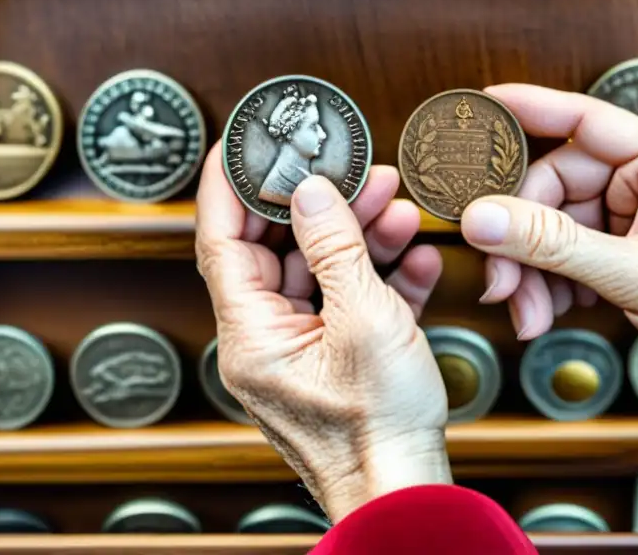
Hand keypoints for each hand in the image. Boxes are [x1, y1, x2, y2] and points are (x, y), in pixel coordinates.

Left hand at [195, 143, 450, 521]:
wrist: (407, 493)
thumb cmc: (377, 432)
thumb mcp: (363, 320)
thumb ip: (334, 249)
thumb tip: (309, 193)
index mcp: (251, 336)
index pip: (221, 243)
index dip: (226, 187)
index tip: (237, 145)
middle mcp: (269, 341)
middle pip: (281, 253)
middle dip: (322, 207)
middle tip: (352, 172)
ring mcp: (306, 350)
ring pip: (324, 273)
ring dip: (362, 238)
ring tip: (397, 208)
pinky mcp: (341, 360)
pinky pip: (353, 304)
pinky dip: (384, 278)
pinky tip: (416, 260)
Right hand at [460, 85, 637, 480]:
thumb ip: (555, 246)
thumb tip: (485, 218)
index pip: (585, 121)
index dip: (528, 110)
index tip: (481, 107)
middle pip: (557, 187)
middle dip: (522, 236)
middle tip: (499, 275)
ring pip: (558, 229)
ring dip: (532, 271)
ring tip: (526, 310)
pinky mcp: (635, 261)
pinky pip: (572, 259)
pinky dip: (552, 286)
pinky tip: (548, 313)